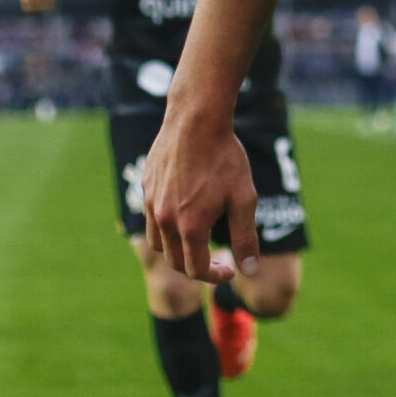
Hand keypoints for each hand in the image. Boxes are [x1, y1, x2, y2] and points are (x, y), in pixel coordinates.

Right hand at [142, 107, 258, 285]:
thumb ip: (245, 237)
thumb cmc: (225, 158)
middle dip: (198, 267)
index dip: (216, 275)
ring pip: (159, 244)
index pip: (197, 269)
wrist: (196, 121)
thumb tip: (250, 271)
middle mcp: (164, 220)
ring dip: (179, 250)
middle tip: (219, 258)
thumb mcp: (244, 199)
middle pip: (176, 261)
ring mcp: (150, 205)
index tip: (230, 268)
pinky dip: (166, 229)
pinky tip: (186, 212)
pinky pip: (151, 220)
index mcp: (190, 227)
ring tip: (201, 239)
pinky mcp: (146, 189)